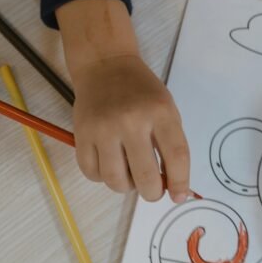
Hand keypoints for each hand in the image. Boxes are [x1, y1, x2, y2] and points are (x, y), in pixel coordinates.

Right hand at [56, 0, 189, 201]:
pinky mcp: (82, 134)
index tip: (178, 196)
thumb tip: (172, 186)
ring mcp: (103, 129)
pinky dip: (102, 177)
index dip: (179, 182)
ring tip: (128, 174)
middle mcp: (131, 120)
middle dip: (152, 193)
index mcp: (160, 112)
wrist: (105, 66)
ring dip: (125, 186)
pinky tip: (109, 164)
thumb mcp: (165, 108)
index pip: (176, 156)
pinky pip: (92, 173)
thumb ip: (170, 144)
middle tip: (152, 190)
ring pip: (115, 180)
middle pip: (145, 177)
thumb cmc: (140, 92)